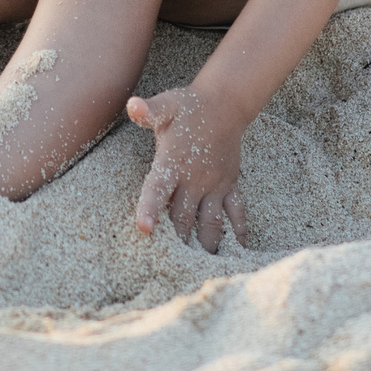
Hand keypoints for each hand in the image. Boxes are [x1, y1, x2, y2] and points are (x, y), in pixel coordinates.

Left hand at [126, 87, 249, 253]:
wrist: (225, 103)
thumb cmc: (188, 107)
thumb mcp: (166, 105)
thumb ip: (149, 111)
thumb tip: (132, 105)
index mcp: (174, 162)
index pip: (157, 189)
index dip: (149, 208)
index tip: (144, 229)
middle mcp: (195, 179)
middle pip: (182, 217)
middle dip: (176, 242)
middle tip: (168, 267)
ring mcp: (215, 185)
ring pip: (210, 222)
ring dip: (205, 244)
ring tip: (200, 267)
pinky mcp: (230, 185)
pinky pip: (236, 211)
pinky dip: (238, 230)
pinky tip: (238, 249)